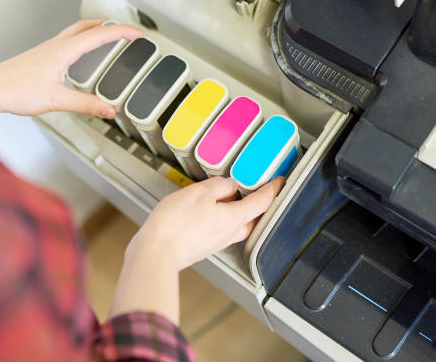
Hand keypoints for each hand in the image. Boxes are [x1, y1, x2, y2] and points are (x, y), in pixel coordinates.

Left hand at [0, 20, 143, 123]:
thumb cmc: (15, 91)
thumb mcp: (57, 100)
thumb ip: (86, 105)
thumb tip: (108, 109)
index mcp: (64, 50)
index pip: (100, 35)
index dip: (122, 32)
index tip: (138, 33)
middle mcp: (56, 45)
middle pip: (88, 26)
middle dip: (110, 25)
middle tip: (126, 30)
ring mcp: (47, 49)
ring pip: (76, 32)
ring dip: (95, 30)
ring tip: (107, 36)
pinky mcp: (40, 57)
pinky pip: (67, 41)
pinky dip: (81, 41)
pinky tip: (79, 55)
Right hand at [107, 177, 285, 323]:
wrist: (156, 253)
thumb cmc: (176, 225)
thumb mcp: (199, 193)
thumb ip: (218, 186)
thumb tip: (229, 186)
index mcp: (235, 219)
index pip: (262, 202)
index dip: (273, 189)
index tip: (279, 181)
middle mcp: (229, 233)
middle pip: (251, 217)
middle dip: (257, 203)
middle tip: (257, 188)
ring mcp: (216, 242)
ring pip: (235, 225)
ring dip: (236, 211)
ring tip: (228, 196)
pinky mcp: (202, 246)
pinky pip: (218, 229)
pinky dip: (218, 218)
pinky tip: (206, 211)